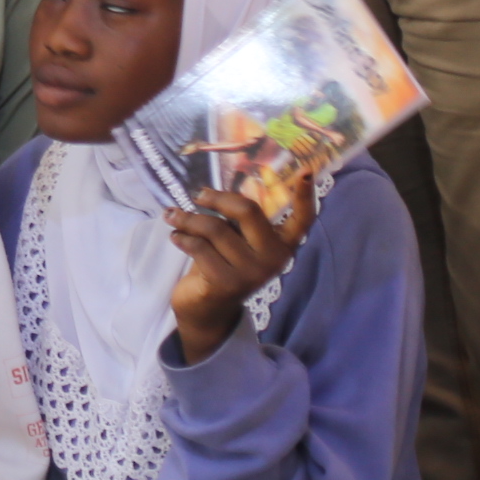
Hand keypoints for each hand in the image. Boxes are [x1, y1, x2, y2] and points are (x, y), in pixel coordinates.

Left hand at [168, 176, 311, 363]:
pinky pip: (199, 247)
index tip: (306, 171)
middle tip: (197, 195)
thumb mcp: (237, 239)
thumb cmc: (223, 262)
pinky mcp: (229, 283)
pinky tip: (175, 237)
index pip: (303, 220)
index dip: (305, 196)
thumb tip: (211, 188)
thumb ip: (238, 219)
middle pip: (247, 210)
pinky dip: (182, 237)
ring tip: (172, 216)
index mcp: (282, 244)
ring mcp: (253, 272)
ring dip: (187, 218)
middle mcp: (274, 258)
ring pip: (214, 228)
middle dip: (216, 198)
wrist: (208, 308)